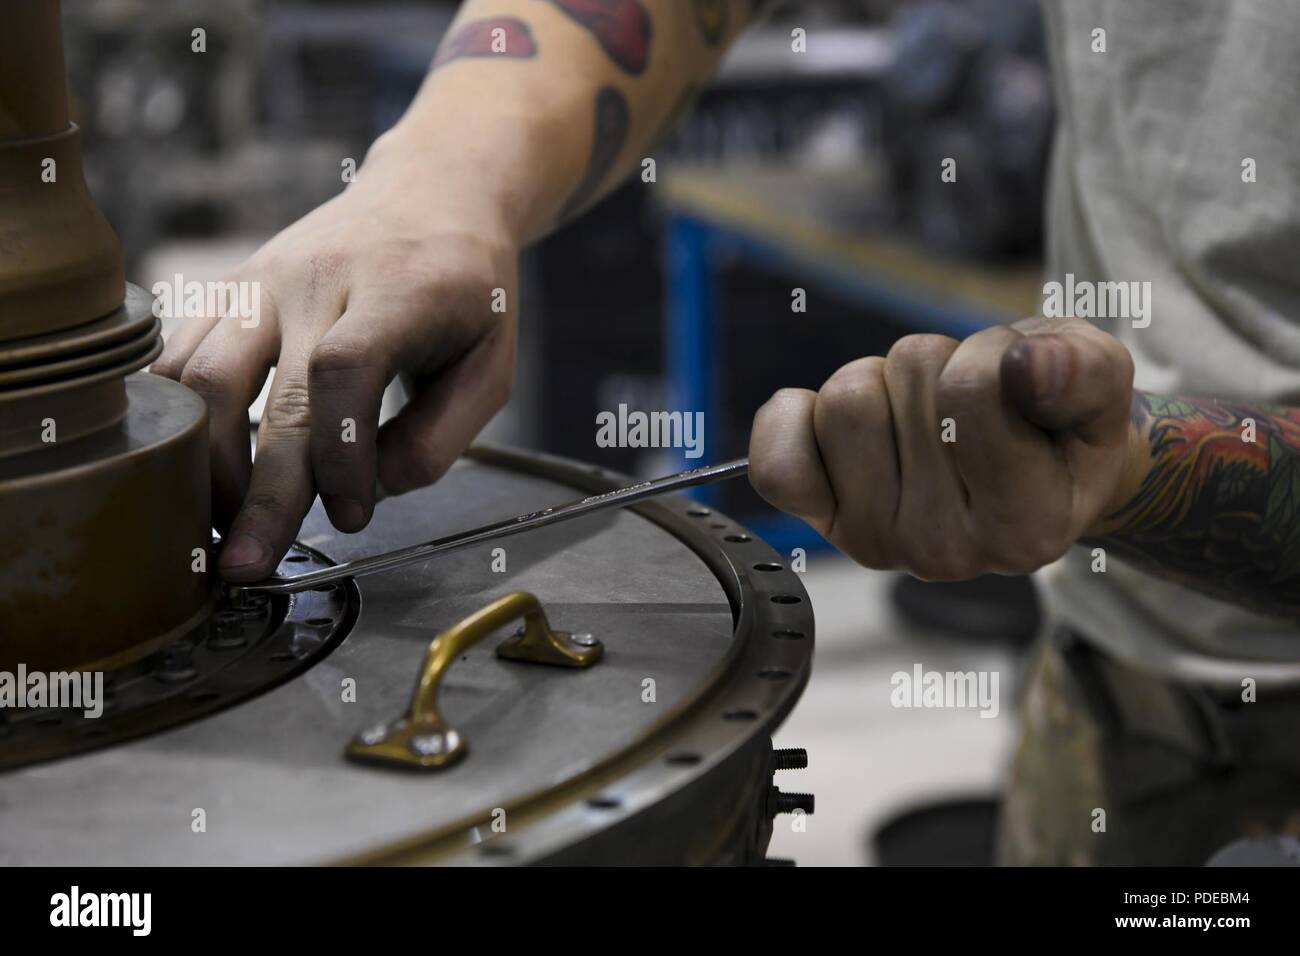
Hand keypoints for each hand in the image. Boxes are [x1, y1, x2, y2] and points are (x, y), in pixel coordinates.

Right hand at [153, 130, 517, 581]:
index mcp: (396, 292)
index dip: (338, 455)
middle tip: (246, 565)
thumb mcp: (491, 364)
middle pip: (261, 388)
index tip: (349, 517)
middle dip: (253, 491)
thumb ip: (441, 436)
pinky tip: (191, 467)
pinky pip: (179, 355)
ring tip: (221, 524)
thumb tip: (368, 492)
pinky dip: (175, 418)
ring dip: (203, 460)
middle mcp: (316, 279)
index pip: (344, 373)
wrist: (431, 194)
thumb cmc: (468, 292)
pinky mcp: (232, 287)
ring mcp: (263, 279)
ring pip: (199, 372)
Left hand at [748, 317, 1140, 578]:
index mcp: (1026, 526)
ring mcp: (877, 543)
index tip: (1016, 380)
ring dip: (881, 383)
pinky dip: (798, 418)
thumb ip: (1081, 370)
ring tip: (922, 416)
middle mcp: (946, 552)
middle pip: (899, 383)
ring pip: (844, 401)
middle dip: (935, 367)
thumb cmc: (1058, 422)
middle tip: (965, 403)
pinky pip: (776, 459)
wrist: (1030, 475)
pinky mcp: (823, 526)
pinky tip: (847, 430)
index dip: (991, 353)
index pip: (969, 390)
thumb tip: (1028, 366)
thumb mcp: (1100, 381)